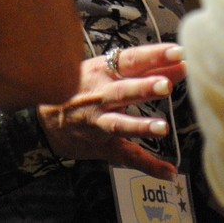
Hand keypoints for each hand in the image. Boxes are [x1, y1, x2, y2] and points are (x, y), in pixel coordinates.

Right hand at [38, 43, 185, 181]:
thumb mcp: (106, 69)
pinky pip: (125, 155)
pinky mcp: (101, 144)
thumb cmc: (81, 85)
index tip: (177, 52)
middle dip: (144, 87)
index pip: (130, 60)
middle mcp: (100, 94)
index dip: (152, 55)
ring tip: (162, 128)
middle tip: (166, 85)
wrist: (45, 115)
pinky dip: (148, 165)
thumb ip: (143, 67)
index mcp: (103, 70)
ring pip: (118, 123)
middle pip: (123, 90)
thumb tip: (179, 61)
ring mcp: (99, 121)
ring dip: (140, 126)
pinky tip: (169, 171)